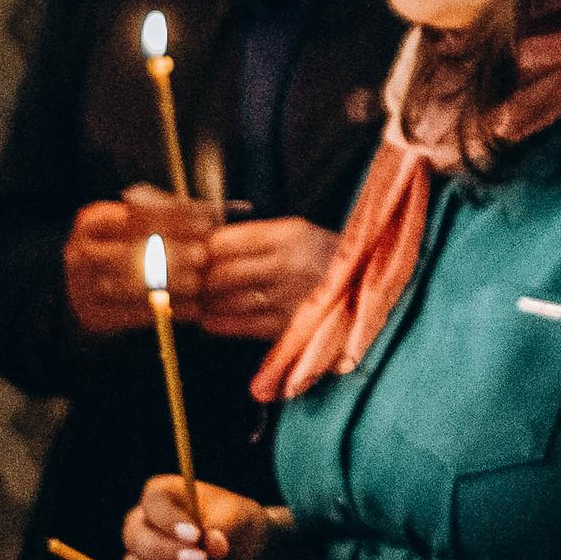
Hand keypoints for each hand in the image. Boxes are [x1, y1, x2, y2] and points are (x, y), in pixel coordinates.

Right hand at [63, 190, 213, 336]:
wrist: (81, 292)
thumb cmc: (119, 250)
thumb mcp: (130, 226)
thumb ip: (165, 217)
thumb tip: (214, 212)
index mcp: (91, 223)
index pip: (136, 215)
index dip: (176, 217)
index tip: (206, 222)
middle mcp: (81, 253)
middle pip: (131, 251)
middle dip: (172, 253)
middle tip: (202, 255)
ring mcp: (84, 287)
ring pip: (133, 286)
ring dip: (171, 284)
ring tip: (198, 282)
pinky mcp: (95, 316)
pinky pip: (136, 315)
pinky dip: (167, 311)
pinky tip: (193, 308)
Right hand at [123, 473, 277, 559]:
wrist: (246, 554)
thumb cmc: (238, 523)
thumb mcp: (241, 516)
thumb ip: (226, 525)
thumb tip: (213, 544)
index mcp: (164, 494)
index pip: (154, 502)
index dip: (170, 520)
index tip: (196, 535)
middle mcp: (144, 523)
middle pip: (135, 536)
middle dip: (165, 551)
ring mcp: (141, 555)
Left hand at [197, 216, 338, 340]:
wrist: (370, 285)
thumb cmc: (322, 256)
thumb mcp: (296, 232)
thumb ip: (254, 237)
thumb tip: (203, 246)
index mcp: (289, 233)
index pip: (223, 241)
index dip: (201, 250)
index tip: (193, 254)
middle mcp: (288, 264)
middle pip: (221, 273)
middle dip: (200, 280)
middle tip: (190, 282)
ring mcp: (289, 298)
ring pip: (227, 302)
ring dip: (207, 304)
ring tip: (199, 300)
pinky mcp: (290, 326)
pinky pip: (241, 326)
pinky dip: (219, 324)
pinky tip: (210, 319)